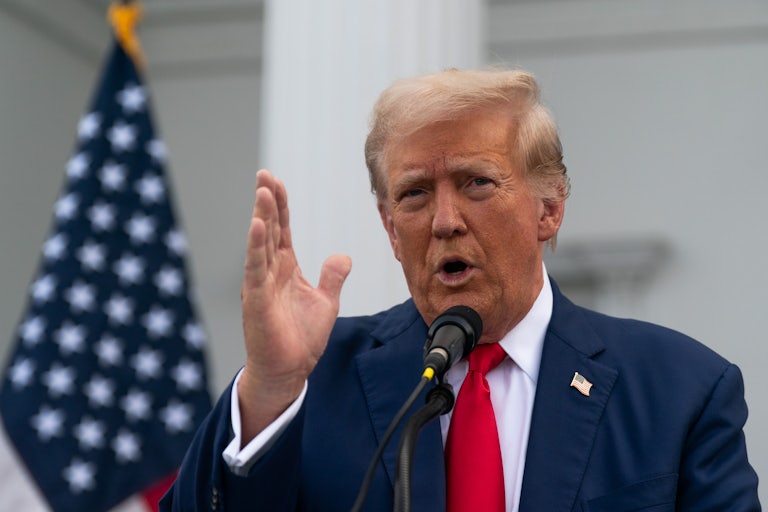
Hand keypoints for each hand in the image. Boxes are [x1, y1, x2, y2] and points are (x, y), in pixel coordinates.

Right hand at [237, 169, 351, 441]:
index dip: (281, 206)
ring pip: (261, 243)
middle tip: (265, 175)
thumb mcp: (326, 302)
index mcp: (285, 269)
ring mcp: (260, 284)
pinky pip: (255, 268)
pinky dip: (255, 246)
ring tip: (263, 191)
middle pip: (269, 229)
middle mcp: (269, 272)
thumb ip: (332, 276)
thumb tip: (343, 256)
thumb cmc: (301, 338)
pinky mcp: (255, 300)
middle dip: (268, 202)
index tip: (276, 181)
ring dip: (262, 216)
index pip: (282, 230)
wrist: (289, 370)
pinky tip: (257, 225)